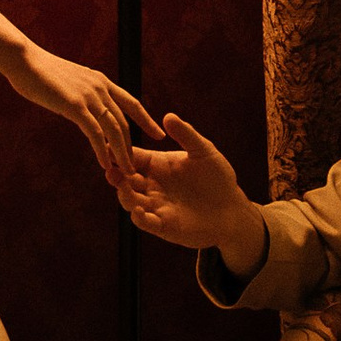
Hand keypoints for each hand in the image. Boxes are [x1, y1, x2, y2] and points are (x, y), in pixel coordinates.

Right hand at [7, 47, 159, 181]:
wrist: (24, 60)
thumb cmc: (40, 72)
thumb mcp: (68, 82)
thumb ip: (80, 94)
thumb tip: (82, 106)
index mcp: (101, 81)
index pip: (131, 103)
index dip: (146, 120)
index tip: (158, 134)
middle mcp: (100, 88)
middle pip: (124, 121)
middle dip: (131, 146)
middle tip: (136, 166)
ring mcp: (89, 96)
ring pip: (114, 130)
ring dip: (121, 153)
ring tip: (126, 172)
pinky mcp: (75, 106)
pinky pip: (94, 133)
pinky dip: (102, 150)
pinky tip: (104, 163)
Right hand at [120, 115, 267, 272]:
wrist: (232, 208)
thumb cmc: (217, 177)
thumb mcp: (203, 151)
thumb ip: (186, 134)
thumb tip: (168, 115)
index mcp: (158, 165)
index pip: (133, 157)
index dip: (120, 153)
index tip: (108, 147)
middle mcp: (152, 185)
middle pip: (126, 179)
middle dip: (117, 175)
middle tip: (111, 171)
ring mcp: (156, 206)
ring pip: (131, 201)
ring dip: (124, 195)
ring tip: (123, 188)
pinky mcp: (163, 225)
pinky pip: (146, 222)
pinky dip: (139, 218)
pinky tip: (138, 211)